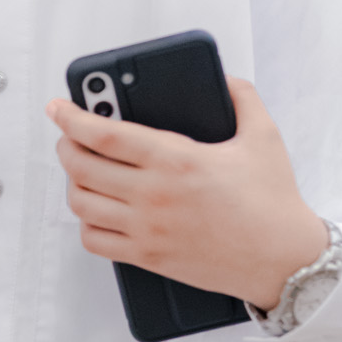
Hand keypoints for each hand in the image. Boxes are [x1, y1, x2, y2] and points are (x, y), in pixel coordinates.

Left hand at [48, 77, 327, 311]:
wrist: (284, 260)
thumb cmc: (273, 202)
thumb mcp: (263, 138)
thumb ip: (242, 99)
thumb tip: (226, 80)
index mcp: (176, 160)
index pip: (104, 134)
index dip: (72, 117)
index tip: (57, 107)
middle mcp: (154, 195)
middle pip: (82, 167)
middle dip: (66, 146)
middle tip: (69, 137)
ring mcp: (147, 229)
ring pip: (82, 203)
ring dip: (74, 183)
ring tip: (82, 171)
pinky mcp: (149, 257)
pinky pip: (95, 240)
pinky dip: (87, 223)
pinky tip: (96, 210)